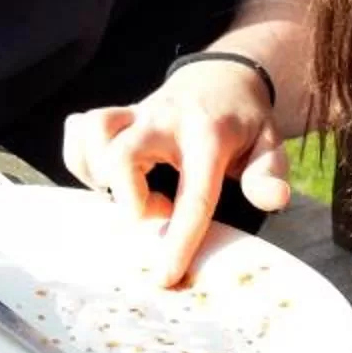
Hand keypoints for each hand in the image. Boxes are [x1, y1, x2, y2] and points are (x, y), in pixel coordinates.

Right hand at [61, 59, 289, 287]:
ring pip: (94, 134)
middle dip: (128, 199)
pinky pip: (79, 129)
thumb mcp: (271, 144)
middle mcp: (165, 120)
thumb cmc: (245, 123)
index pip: (193, 194)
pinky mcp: (116, 113)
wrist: (220, 76)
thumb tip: (272, 200)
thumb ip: (269, 173)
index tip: (164, 276)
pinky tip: (104, 175)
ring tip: (128, 190)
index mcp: (208, 136)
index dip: (179, 238)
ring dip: (99, 172)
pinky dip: (81, 157)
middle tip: (157, 210)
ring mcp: (135, 113)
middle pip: (122, 155)